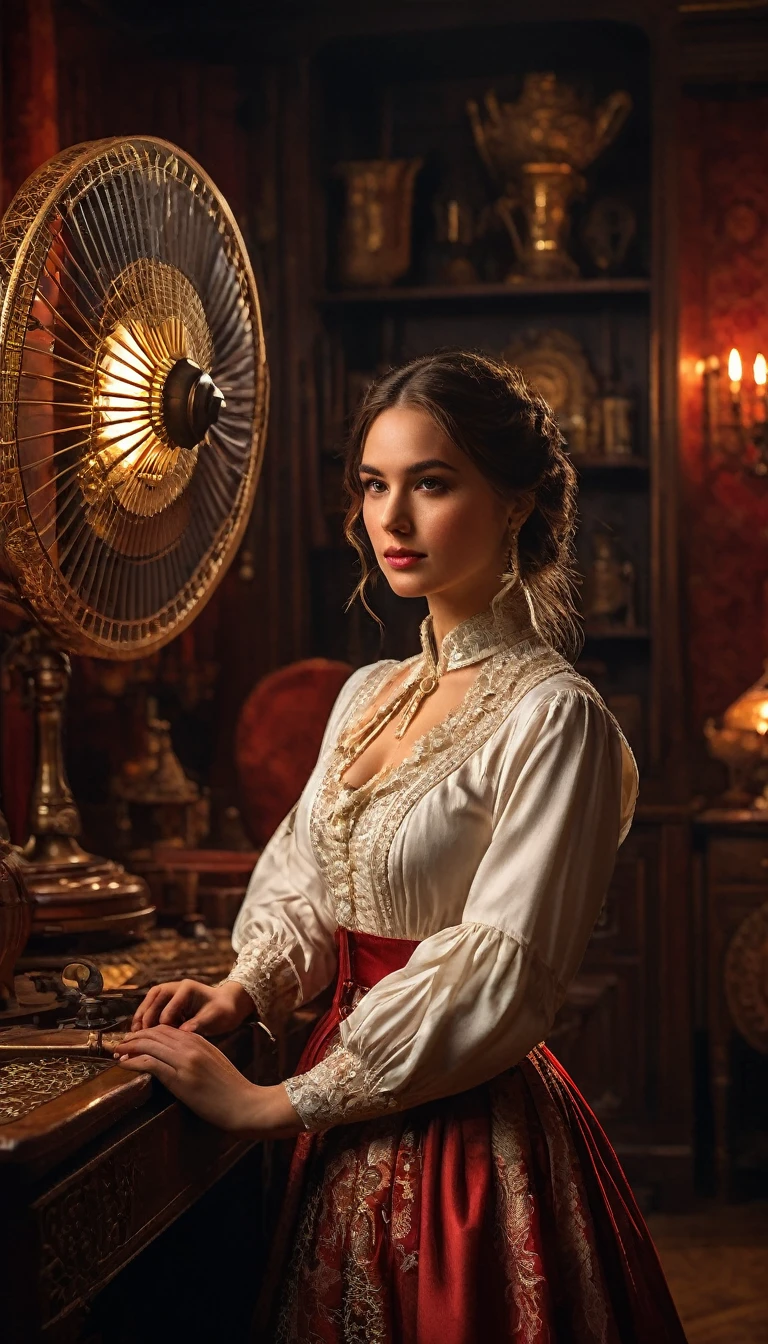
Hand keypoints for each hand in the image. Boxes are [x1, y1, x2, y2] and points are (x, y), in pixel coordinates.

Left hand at [115, 1025, 301, 1137]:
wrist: (245, 1104)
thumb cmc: (232, 1089)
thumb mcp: (215, 1061)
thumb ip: (197, 1053)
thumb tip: (177, 1056)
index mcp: (200, 1040)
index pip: (166, 1029)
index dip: (147, 1032)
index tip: (135, 1039)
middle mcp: (191, 1046)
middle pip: (154, 1033)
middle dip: (134, 1037)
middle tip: (120, 1044)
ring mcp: (185, 1061)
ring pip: (149, 1045)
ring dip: (129, 1047)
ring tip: (117, 1052)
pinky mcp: (180, 1078)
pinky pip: (150, 1063)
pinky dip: (133, 1061)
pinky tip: (123, 1064)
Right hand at [130, 978, 253, 1033]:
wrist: (227, 1006)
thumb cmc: (223, 1011)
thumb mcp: (214, 1017)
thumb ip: (198, 1023)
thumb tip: (183, 1032)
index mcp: (188, 988)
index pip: (170, 1001)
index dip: (164, 1017)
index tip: (161, 1033)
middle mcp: (176, 987)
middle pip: (155, 997)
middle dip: (147, 1015)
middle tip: (140, 1033)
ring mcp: (171, 993)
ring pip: (150, 1000)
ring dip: (142, 1015)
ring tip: (135, 1031)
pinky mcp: (168, 1002)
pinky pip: (152, 1006)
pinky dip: (145, 1017)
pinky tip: (141, 1031)